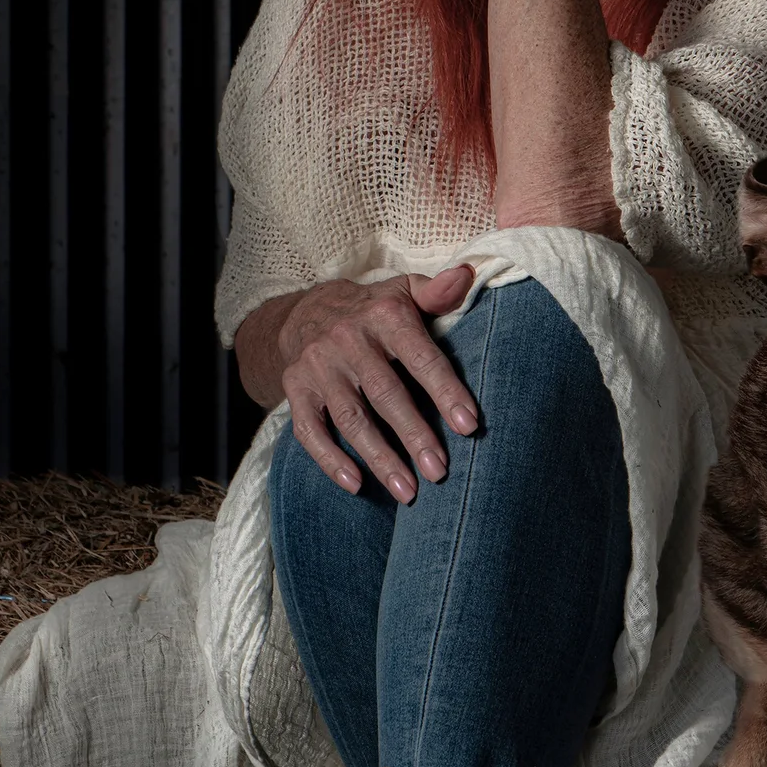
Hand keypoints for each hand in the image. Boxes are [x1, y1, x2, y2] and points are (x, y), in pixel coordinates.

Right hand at [277, 265, 477, 501]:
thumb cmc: (374, 310)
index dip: (445, 392)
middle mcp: (347, 340)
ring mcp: (319, 367)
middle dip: (414, 435)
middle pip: (385, 394)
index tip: (469, 426)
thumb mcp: (405, 292)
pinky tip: (356, 485)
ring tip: (408, 492)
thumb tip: (468, 274)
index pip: (420, 357)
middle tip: (440, 472)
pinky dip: (330, 460)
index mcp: (384, 316)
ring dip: (379, 458)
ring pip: (351, 419)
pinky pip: (309, 431)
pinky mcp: (296, 390)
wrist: (306, 312)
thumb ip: (438, 292)